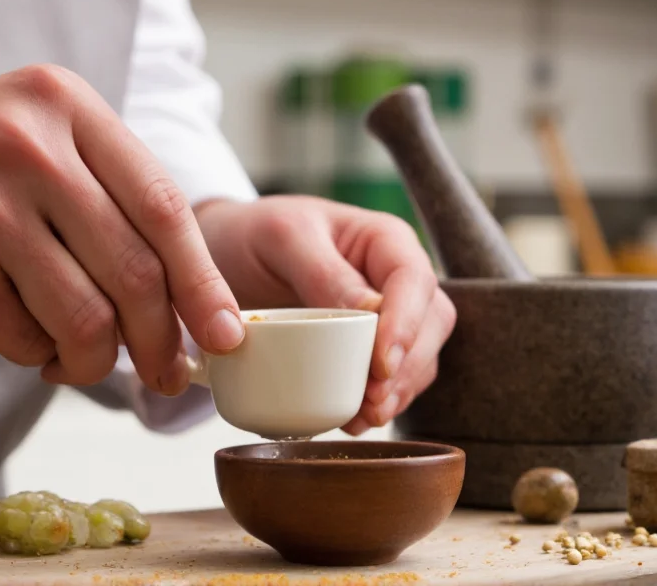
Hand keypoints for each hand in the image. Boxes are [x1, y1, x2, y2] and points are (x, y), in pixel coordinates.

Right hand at [0, 64, 244, 394]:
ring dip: (97, 360)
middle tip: (168, 375)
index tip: (227, 333)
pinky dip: (38, 355)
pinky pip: (32, 339)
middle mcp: (28, 142)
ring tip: (77, 360)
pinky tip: (18, 337)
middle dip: (164, 339)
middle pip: (138, 268)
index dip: (205, 281)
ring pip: (91, 316)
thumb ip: (109, 209)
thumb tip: (191, 305)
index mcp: (63, 105)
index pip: (164, 205)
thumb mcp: (32, 155)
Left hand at [195, 195, 455, 432]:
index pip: (415, 281)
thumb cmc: (256, 234)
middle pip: (430, 325)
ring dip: (397, 394)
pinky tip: (352, 421)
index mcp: (383, 240)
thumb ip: (323, 271)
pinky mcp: (365, 350)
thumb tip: (371, 314)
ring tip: (362, 419)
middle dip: (407, 368)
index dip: (407, 325)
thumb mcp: (281, 238)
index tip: (381, 364)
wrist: (226, 253)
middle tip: (372, 401)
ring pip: (417, 358)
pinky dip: (377, 404)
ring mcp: (385, 317)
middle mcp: (394, 279)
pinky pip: (388, 381)